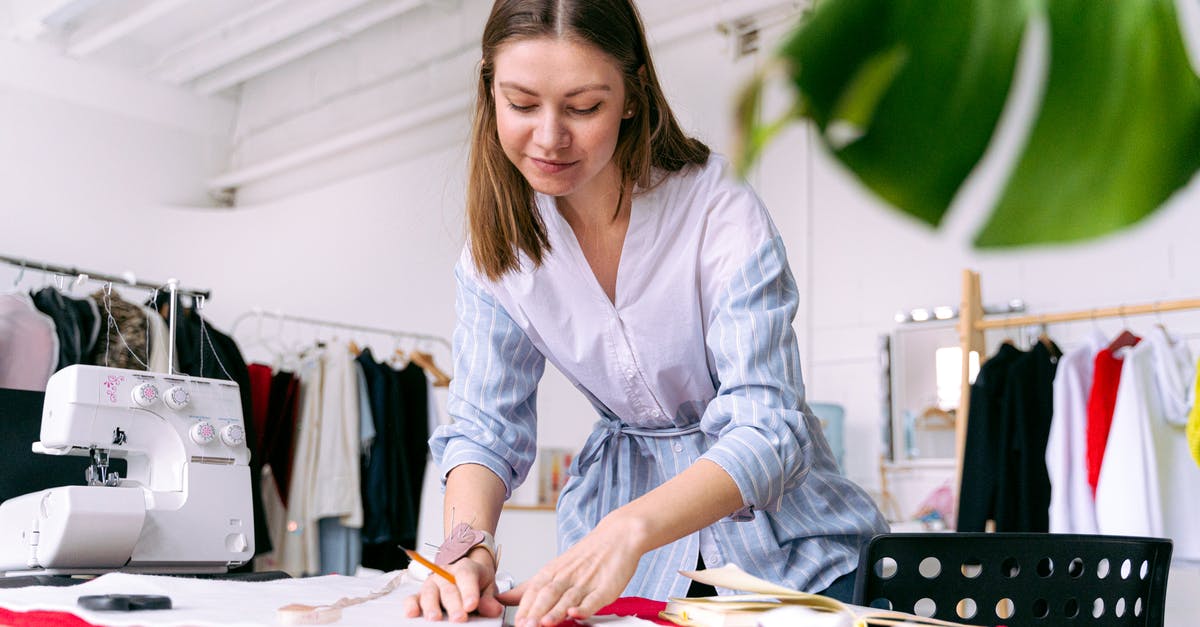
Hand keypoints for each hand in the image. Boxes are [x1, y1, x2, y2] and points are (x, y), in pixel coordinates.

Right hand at [402, 550, 504, 621]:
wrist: (467, 575)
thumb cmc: (477, 583)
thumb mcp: (488, 588)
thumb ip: (489, 599)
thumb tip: (493, 609)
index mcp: (465, 568)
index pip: (467, 575)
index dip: (469, 590)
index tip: (472, 605)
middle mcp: (445, 573)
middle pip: (448, 588)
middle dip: (453, 604)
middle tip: (459, 618)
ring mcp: (432, 583)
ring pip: (429, 593)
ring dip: (432, 606)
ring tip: (435, 619)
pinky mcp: (420, 594)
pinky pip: (413, 598)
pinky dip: (411, 605)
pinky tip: (412, 614)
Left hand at [497, 515, 644, 626]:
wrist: (618, 536)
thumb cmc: (587, 556)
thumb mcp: (554, 568)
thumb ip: (530, 587)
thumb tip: (503, 598)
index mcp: (553, 572)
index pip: (533, 590)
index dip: (523, 607)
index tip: (515, 622)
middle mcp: (567, 576)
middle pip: (547, 594)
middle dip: (534, 612)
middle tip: (525, 626)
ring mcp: (587, 582)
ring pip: (567, 598)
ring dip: (554, 612)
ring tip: (543, 624)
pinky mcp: (606, 587)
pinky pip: (594, 599)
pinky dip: (584, 607)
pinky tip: (575, 614)